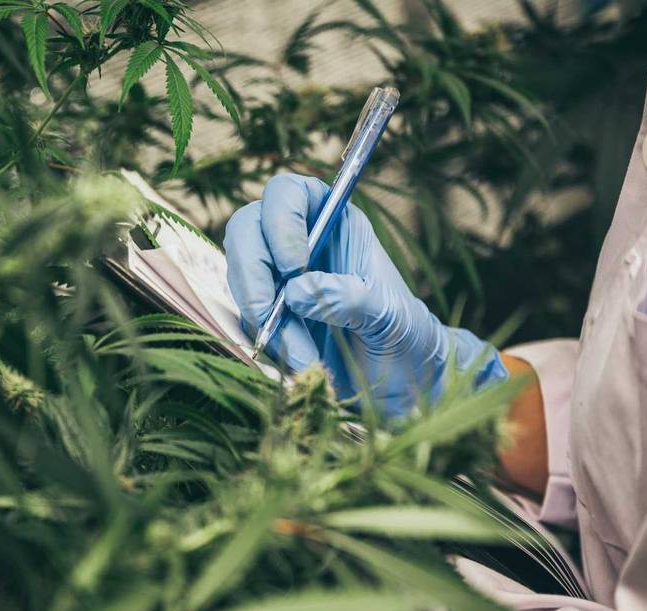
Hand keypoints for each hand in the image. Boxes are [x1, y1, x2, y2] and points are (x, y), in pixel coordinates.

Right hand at [223, 173, 505, 416]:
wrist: (403, 382)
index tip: (294, 266)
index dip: (281, 220)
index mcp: (334, 223)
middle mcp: (300, 242)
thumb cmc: (405, 335)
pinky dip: (265, 340)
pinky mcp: (269, 315)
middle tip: (270, 314)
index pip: (289, 193)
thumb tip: (297, 292)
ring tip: (303, 355)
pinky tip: (298, 361)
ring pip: (240, 276)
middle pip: (247, 230)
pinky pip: (246, 317)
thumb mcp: (388, 314)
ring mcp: (279, 278)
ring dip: (261, 317)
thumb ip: (349, 297)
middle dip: (252, 273)